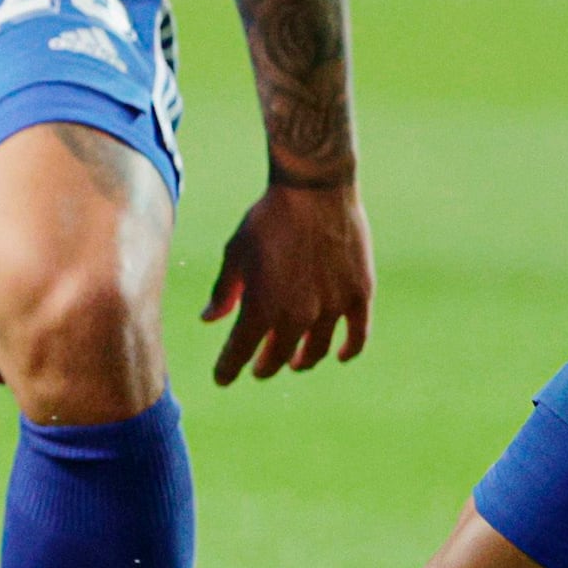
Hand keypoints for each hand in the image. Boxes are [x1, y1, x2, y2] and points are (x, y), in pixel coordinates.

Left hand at [202, 174, 371, 383]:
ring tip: (294, 361)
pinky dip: (348, 350)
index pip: (239, 354)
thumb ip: (224, 292)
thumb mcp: (236, 253)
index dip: (227, 370)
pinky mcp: (358, 295)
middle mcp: (296, 316)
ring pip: (315, 351)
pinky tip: (339, 354)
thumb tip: (209, 319)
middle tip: (259, 367)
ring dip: (301, 360)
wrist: (314, 189)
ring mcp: (331, 308)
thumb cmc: (268, 219)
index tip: (222, 378)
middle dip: (264, 365)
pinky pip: (357, 336)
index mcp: (260, 308)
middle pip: (277, 357)